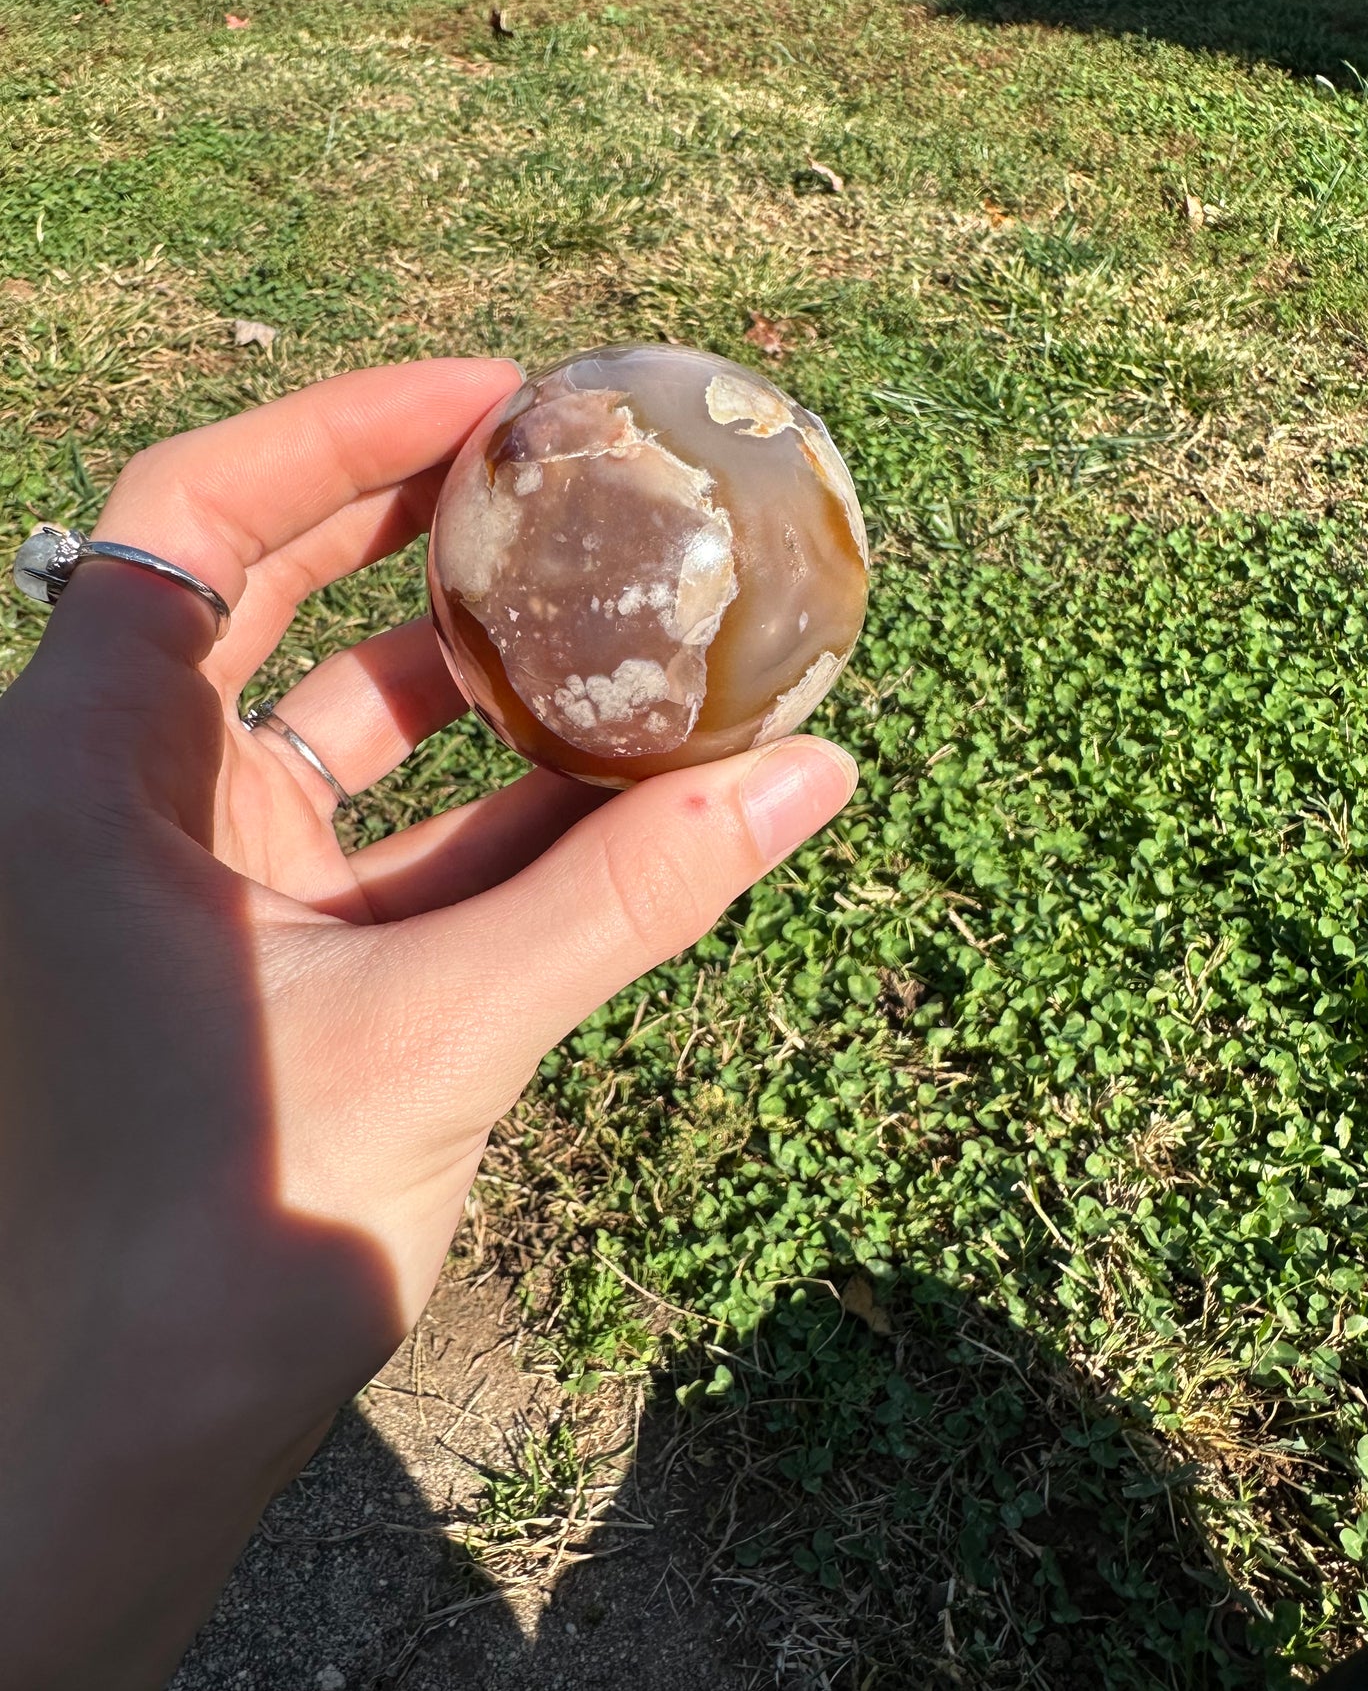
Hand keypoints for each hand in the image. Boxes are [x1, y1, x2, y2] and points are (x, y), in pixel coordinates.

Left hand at [0, 359, 856, 1690]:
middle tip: (560, 461)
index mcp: (87, 776)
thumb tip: (812, 774)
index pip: (191, 517)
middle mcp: (123, 798)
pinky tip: (614, 773)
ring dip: (471, 665)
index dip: (340, 429)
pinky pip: (383, 828)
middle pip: (260, 584)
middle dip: (411, 517)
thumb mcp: (444, 1028)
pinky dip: (488, 797)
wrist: (134, 1433)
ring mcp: (194, 871)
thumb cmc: (226, 1232)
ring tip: (609, 602)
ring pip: (334, 712)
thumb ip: (630, 895)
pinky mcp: (263, 944)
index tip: (495, 401)